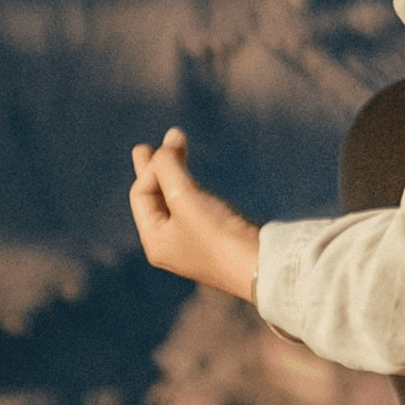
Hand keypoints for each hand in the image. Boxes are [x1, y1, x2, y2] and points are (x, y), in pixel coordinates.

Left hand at [128, 126, 262, 301]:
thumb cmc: (218, 235)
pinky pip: (194, 208)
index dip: (152, 167)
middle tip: (144, 148)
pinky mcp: (218, 239)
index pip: (142, 194)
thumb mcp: (184, 196)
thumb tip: (169, 138)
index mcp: (154, 241)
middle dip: (153, 171)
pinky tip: (196, 183)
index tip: (174, 144)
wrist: (262, 265)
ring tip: (173, 155)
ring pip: (175, 202)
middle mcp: (170, 245)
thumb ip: (169, 166)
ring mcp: (194, 243)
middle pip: (154, 200)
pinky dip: (191, 189)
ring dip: (173, 177)